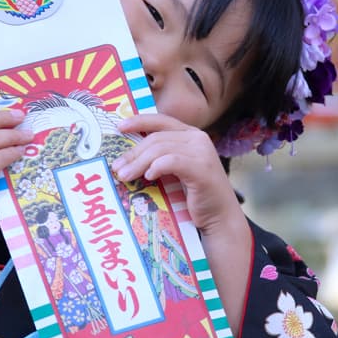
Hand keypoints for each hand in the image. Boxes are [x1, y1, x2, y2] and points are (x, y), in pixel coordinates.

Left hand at [112, 114, 242, 235]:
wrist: (220, 217)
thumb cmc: (195, 196)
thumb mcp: (176, 171)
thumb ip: (160, 159)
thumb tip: (127, 158)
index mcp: (191, 135)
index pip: (161, 120)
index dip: (139, 121)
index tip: (119, 127)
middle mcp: (198, 138)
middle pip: (156, 138)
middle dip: (133, 153)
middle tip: (116, 167)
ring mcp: (202, 152)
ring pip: (160, 150)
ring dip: (138, 163)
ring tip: (124, 176)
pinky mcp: (202, 168)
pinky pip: (171, 162)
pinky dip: (156, 167)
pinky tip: (148, 177)